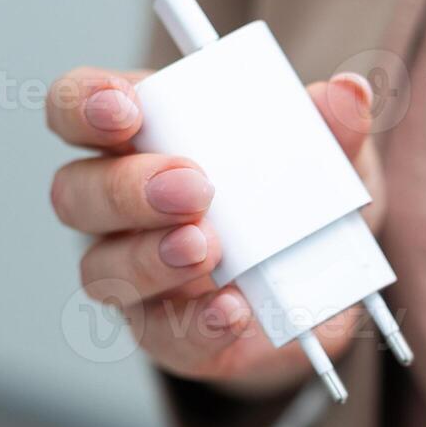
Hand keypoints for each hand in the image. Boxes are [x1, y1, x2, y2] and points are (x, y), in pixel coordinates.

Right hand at [46, 67, 383, 395]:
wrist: (322, 289)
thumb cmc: (297, 200)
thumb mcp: (327, 155)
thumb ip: (331, 123)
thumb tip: (349, 93)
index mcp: (141, 137)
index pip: (77, 107)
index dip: (86, 104)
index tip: (126, 109)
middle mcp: (117, 206)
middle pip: (76, 192)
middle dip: (128, 188)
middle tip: (193, 186)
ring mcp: (134, 273)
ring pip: (102, 268)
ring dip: (152, 258)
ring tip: (207, 249)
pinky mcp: (167, 332)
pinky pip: (162, 333)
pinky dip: (198, 322)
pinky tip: (232, 309)